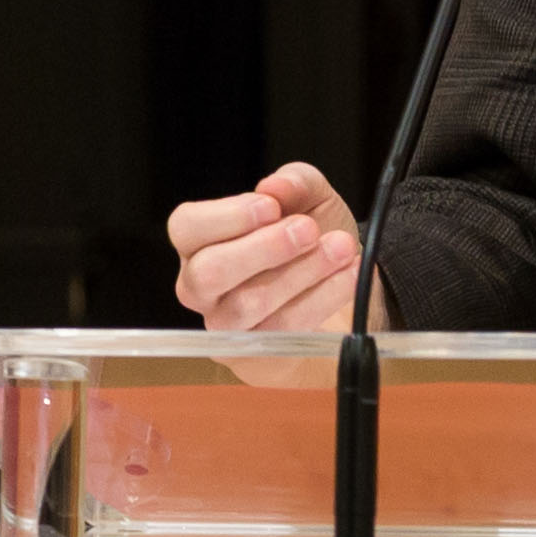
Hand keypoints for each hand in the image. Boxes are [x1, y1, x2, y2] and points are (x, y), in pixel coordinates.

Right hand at [168, 162, 362, 335]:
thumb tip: (276, 186)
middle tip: (308, 230)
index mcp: (200, 241)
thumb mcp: (310, 198)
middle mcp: (200, 285)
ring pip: (248, 304)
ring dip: (301, 273)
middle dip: (263, 249)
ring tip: (340, 248)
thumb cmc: (309, 240)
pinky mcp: (253, 354)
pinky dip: (322, 298)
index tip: (271, 206)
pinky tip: (348, 275)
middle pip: (209, 272)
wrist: (337, 288)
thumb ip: (295, 182)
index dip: (226, 217)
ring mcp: (223, 324)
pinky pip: (283, 330)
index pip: (187, 227)